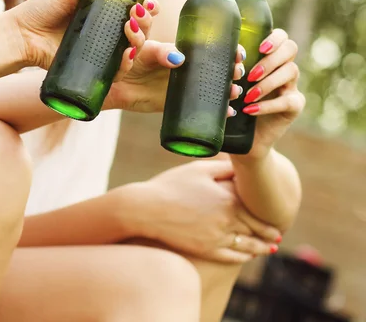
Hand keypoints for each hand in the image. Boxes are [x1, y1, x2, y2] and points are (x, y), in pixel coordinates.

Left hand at [10, 0, 154, 70]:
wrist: (22, 35)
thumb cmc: (43, 10)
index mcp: (108, 12)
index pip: (138, 11)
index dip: (150, 8)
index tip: (149, 3)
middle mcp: (110, 32)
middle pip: (141, 30)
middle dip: (146, 22)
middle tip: (137, 13)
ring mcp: (104, 51)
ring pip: (134, 50)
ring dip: (140, 40)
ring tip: (130, 29)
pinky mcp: (96, 68)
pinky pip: (117, 70)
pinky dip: (126, 64)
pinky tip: (127, 55)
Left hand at [104, 41, 246, 112]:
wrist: (111, 85)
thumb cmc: (125, 61)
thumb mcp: (143, 52)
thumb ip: (158, 52)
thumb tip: (179, 59)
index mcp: (177, 46)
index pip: (209, 41)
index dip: (227, 45)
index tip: (238, 51)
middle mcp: (184, 63)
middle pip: (217, 62)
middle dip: (231, 65)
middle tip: (238, 68)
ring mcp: (182, 82)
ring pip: (212, 83)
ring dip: (227, 87)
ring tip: (235, 91)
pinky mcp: (176, 101)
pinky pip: (199, 105)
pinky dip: (215, 109)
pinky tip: (229, 112)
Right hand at [129, 159, 280, 263]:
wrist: (146, 209)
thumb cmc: (171, 184)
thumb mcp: (199, 168)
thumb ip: (223, 167)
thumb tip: (240, 166)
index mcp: (228, 199)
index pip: (256, 210)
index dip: (268, 215)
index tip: (277, 215)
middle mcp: (227, 221)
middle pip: (255, 230)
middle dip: (268, 234)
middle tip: (277, 235)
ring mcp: (217, 239)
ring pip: (247, 246)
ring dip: (261, 248)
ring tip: (270, 249)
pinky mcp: (206, 251)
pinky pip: (231, 257)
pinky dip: (243, 257)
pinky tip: (248, 256)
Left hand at [233, 29, 304, 160]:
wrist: (245, 138)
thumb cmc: (233, 103)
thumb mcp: (228, 83)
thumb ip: (226, 68)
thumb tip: (211, 55)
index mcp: (270, 56)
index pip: (282, 36)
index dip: (274, 38)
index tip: (260, 48)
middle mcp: (284, 67)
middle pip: (290, 48)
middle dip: (270, 60)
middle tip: (250, 75)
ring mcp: (292, 85)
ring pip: (291, 71)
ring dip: (267, 82)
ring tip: (247, 96)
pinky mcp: (295, 105)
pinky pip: (288, 100)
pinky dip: (267, 105)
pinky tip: (250, 110)